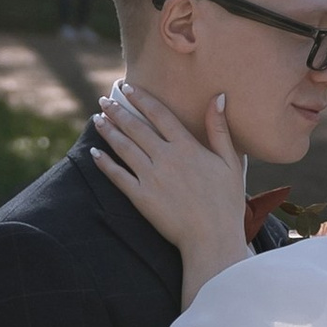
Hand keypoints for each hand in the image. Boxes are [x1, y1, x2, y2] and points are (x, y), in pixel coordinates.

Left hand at [91, 81, 253, 301]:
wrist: (212, 239)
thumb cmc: (226, 202)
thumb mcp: (231, 162)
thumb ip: (220, 129)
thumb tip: (219, 97)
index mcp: (187, 147)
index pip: (159, 114)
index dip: (141, 99)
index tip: (127, 88)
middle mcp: (165, 158)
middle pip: (135, 128)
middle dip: (117, 111)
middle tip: (103, 100)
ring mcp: (151, 178)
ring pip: (124, 148)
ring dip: (108, 131)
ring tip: (97, 119)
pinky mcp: (140, 198)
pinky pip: (117, 176)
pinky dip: (104, 163)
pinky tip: (95, 153)